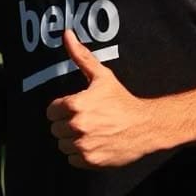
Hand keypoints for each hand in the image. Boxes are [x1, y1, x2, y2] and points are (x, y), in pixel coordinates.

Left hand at [46, 30, 151, 167]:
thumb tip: (67, 34)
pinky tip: (92, 143)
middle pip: (55, 128)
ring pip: (62, 144)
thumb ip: (80, 56)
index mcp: (76, 104)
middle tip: (83, 119)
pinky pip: (72, 159)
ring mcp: (85, 146)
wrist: (145, 126)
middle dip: (66, 123)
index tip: (73, 107)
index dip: (60, 108)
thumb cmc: (121, 100)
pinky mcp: (92, 161)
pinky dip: (79, 154)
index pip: (51, 111)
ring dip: (71, 139)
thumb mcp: (101, 76)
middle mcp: (78, 126)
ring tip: (88, 131)